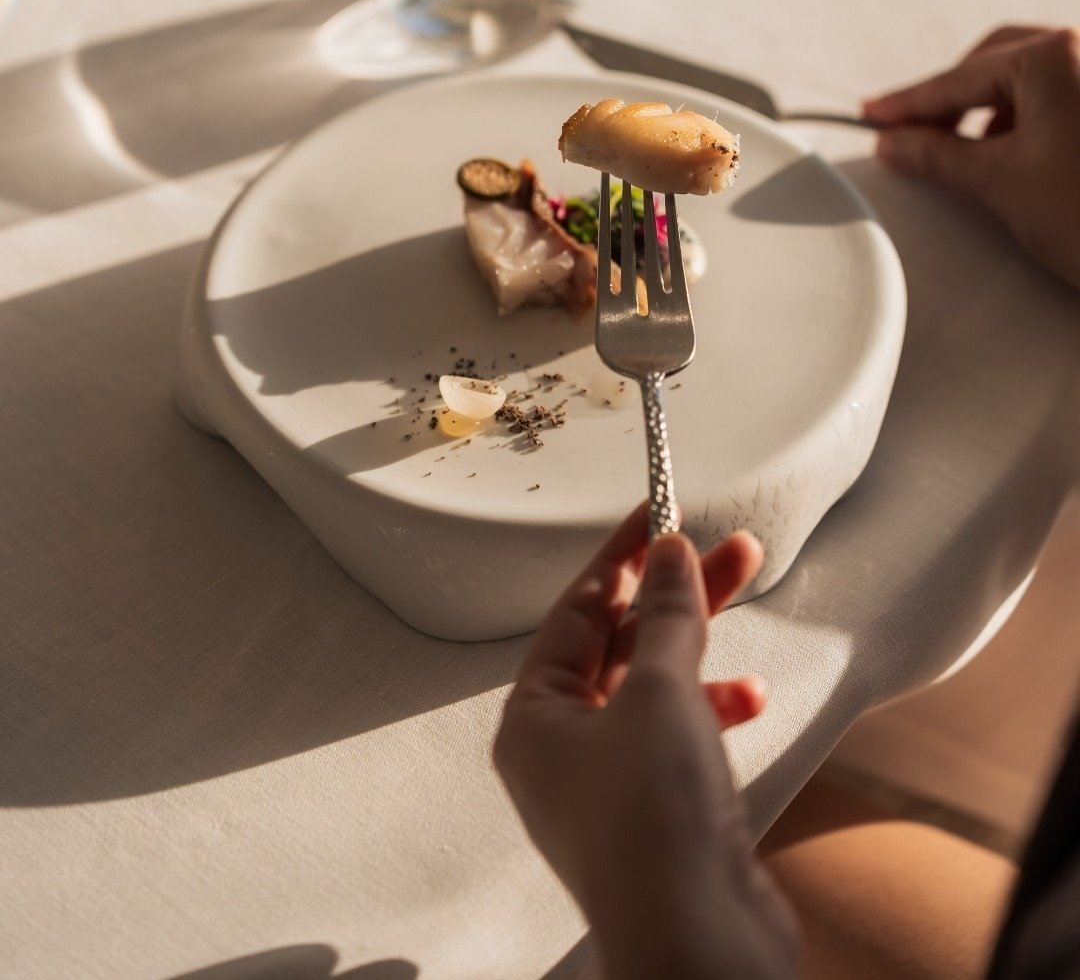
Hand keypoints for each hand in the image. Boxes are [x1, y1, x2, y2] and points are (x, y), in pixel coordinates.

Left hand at [493, 506, 799, 979]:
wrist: (700, 946)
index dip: (621, 557)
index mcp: (533, 718)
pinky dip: (715, 705)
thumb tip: (668, 556)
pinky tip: (748, 692)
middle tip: (722, 545)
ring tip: (747, 585)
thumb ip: (666, 617)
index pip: (576, 612)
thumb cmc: (653, 826)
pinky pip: (683, 733)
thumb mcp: (658, 692)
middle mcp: (563, 749)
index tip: (657, 514)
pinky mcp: (661, 809)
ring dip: (701, 639)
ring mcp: (613, 782)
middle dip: (673, 592)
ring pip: (655, 683)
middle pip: (619, 642)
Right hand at [863, 26, 1079, 289]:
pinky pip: (1064, 93)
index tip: (873, 116)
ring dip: (995, 108)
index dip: (909, 103)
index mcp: (1054, 56)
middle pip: (999, 61)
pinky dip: (1032, 116)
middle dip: (955, 98)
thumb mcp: (1001, 182)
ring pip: (1035, 76)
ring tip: (972, 154)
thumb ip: (937, 153)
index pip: (960, 78)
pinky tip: (1021, 154)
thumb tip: (894, 141)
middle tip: (915, 135)